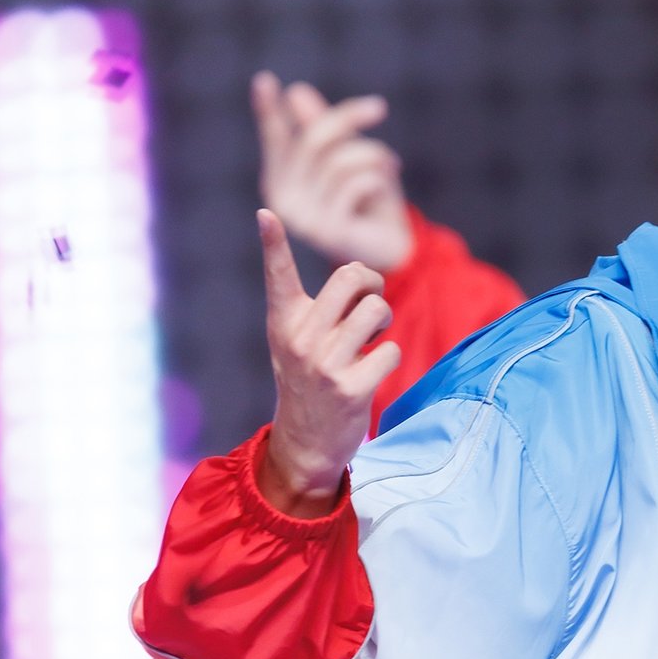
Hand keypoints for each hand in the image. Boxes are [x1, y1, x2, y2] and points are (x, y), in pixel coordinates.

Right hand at [252, 71, 414, 273]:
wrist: (391, 248)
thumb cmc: (368, 200)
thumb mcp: (348, 158)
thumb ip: (323, 129)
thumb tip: (296, 93)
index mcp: (282, 181)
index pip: (274, 139)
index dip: (268, 111)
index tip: (264, 80)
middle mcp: (284, 200)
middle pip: (312, 143)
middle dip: (348, 119)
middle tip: (378, 107)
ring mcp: (302, 219)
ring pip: (339, 163)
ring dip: (372, 155)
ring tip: (389, 164)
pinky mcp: (326, 231)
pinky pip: (355, 186)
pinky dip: (377, 179)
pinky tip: (383, 186)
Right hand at [255, 208, 400, 514]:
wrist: (306, 443)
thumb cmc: (310, 380)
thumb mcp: (299, 341)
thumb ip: (321, 308)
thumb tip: (363, 276)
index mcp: (284, 322)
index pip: (278, 276)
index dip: (272, 243)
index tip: (266, 215)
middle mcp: (300, 340)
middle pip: (351, 278)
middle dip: (371, 284)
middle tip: (369, 304)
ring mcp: (324, 364)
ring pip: (376, 310)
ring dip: (383, 323)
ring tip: (371, 340)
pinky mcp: (351, 388)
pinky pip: (391, 350)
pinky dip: (389, 358)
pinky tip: (371, 372)